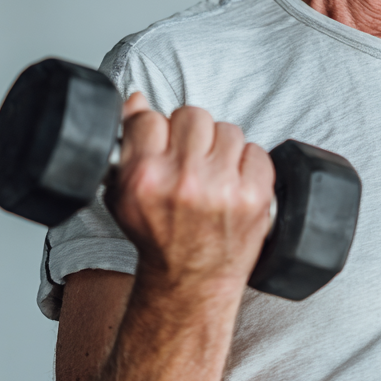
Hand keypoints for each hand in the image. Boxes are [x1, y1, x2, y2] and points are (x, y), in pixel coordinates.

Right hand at [105, 92, 275, 293]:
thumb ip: (129, 143)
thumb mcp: (124, 195)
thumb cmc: (158, 238)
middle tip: (192, 158)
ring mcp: (223, 188)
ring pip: (228, 130)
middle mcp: (184, 181)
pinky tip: (234, 183)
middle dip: (192, 134)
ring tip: (214, 174)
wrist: (190, 281)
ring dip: (222, 148)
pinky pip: (256, 150)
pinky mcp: (255, 195)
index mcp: (145, 178)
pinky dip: (248, 164)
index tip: (163, 144)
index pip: (151, 118)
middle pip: (193, 116)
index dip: (158, 129)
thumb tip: (137, 100)